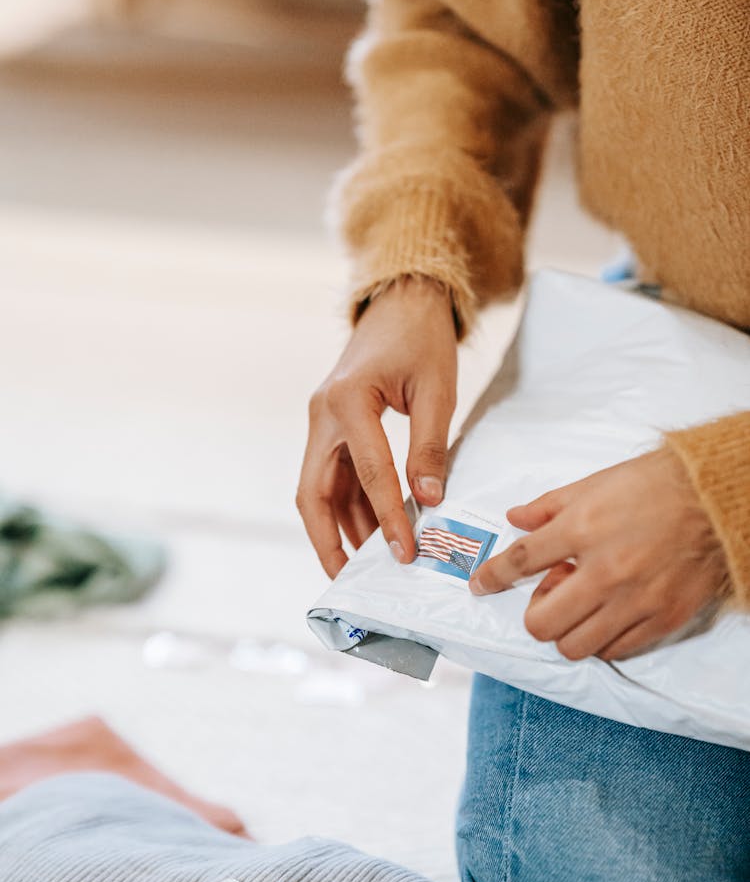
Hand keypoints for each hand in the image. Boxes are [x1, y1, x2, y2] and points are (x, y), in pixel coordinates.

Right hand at [297, 277, 457, 576]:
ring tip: (369, 564)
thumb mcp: (437, 390)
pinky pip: (336, 475)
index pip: (368, 474)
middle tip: (348, 581)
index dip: (388, 518)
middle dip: (329, 541)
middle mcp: (322, 414)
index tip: (406, 553)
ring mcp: (322, 421)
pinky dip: (352, 504)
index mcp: (347, 401)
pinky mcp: (332, 425)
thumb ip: (431, 448)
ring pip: (321, 488)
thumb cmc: (422, 337)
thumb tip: (429, 502)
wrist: (403, 299)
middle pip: (314, 493)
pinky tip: (373, 530)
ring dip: (342, 527)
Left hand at [469, 449, 728, 660]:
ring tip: (580, 606)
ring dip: (567, 630)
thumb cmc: (654, 485)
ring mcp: (635, 600)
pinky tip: (606, 615)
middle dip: (535, 613)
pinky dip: (602, 639)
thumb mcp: (593, 484)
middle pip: (542, 622)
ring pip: (574, 646)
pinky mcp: (663, 618)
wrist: (715, 498)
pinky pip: (615, 650)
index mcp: (582, 529)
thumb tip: (514, 519)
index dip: (492, 577)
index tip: (480, 585)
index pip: (520, 561)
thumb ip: (548, 506)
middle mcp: (605, 571)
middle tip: (548, 595)